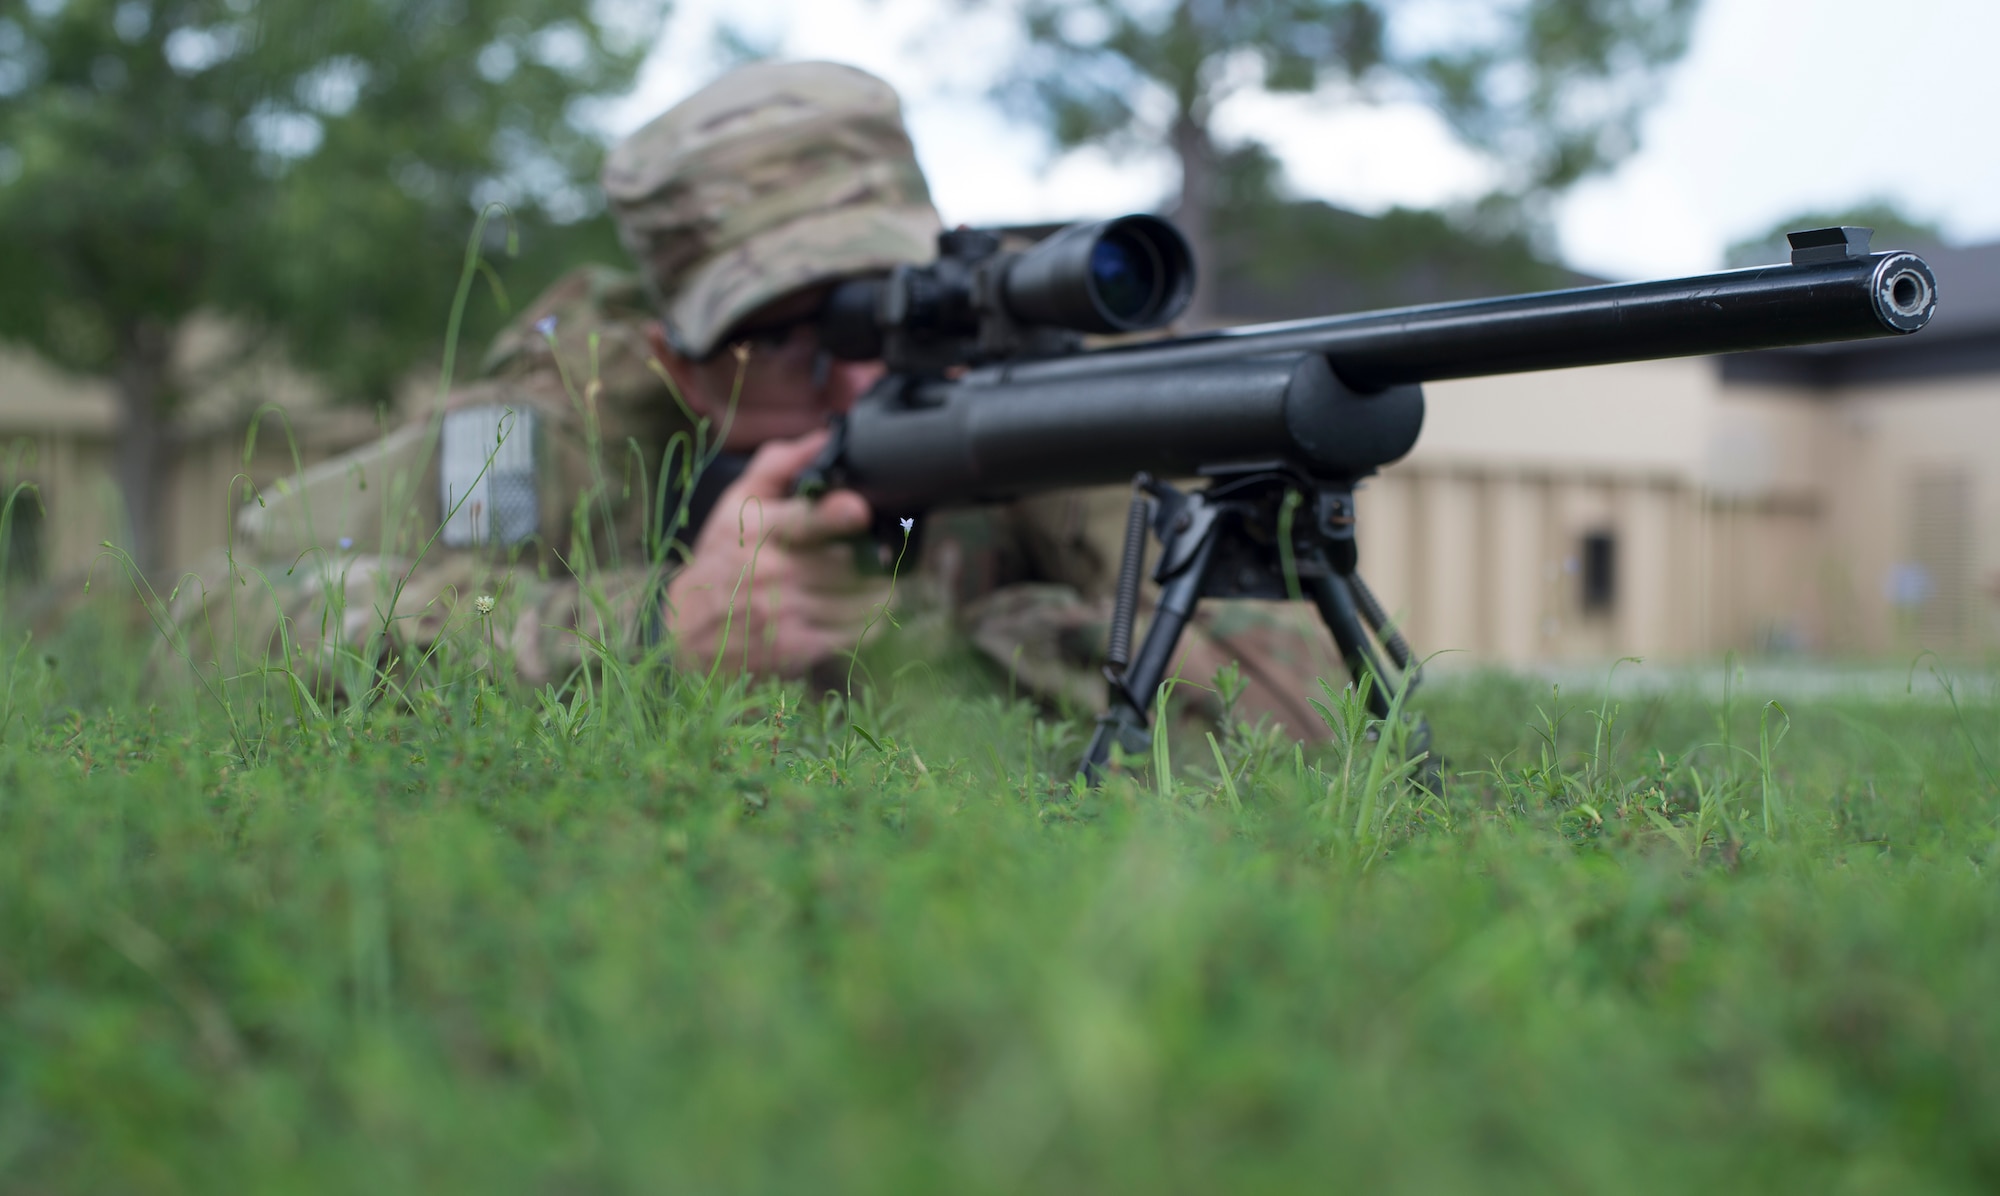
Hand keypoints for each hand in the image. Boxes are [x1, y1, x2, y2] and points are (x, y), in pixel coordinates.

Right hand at [663, 430, 891, 677]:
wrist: (688, 631)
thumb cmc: (722, 558)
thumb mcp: (736, 504)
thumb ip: (779, 464)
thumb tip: (825, 437)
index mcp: (759, 531)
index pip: (802, 521)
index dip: (836, 514)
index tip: (859, 508)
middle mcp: (772, 573)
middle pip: (846, 562)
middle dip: (874, 554)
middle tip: (885, 548)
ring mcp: (785, 614)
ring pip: (858, 599)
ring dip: (880, 587)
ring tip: (880, 577)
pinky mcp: (797, 648)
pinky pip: (854, 632)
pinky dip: (872, 618)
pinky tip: (867, 606)